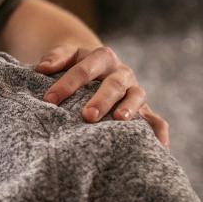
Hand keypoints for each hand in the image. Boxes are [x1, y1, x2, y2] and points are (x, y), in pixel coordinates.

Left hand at [37, 45, 169, 146]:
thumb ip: (55, 58)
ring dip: (129, 109)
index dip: (67, 84)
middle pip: (114, 84)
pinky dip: (159, 132)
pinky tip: (159, 147)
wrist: (97, 66)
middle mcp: (122, 73)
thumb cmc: (76, 64)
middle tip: (87, 116)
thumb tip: (42, 68)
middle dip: (101, 100)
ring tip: (119, 121)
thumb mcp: (66, 54)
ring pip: (136, 97)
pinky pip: (156, 120)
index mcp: (102, 57)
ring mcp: (135, 90)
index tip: (49, 100)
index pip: (84, 70)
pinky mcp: (144, 109)